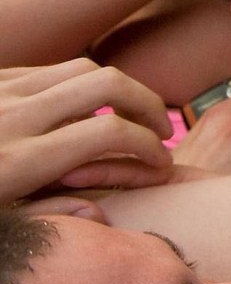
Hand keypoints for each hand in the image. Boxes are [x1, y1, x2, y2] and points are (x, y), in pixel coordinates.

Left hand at [0, 60, 173, 200]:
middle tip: (160, 129)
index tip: (161, 159)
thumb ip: (47, 216)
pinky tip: (80, 109)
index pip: (109, 132)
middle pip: (108, 84)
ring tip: (127, 114)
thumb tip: (96, 214)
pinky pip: (49, 69)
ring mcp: (1, 90)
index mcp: (17, 161)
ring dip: (117, 88)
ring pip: (83, 68)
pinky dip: (78, 85)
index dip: (147, 143)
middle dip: (147, 103)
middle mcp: (13, 117)